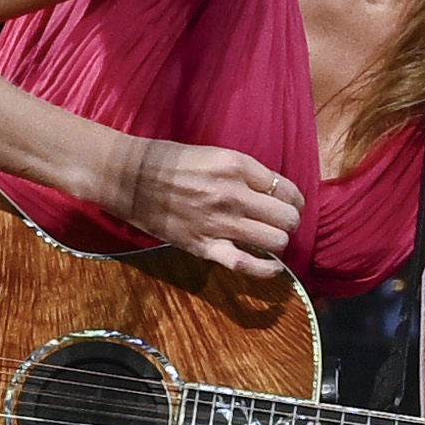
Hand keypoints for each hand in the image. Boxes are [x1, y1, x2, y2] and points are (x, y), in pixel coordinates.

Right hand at [95, 129, 300, 278]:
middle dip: (290, 222)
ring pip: (275, 241)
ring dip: (278, 242)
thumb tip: (272, 191)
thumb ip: (245, 172)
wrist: (129, 178)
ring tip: (271, 240)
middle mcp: (233, 194)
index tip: (290, 204)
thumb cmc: (170, 162)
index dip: (294, 200)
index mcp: (237, 166)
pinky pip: (246, 264)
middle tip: (280, 223)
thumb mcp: (214, 154)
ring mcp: (220, 222)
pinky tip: (274, 268)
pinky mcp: (204, 246)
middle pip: (287, 218)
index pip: (286, 189)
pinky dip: (265, 270)